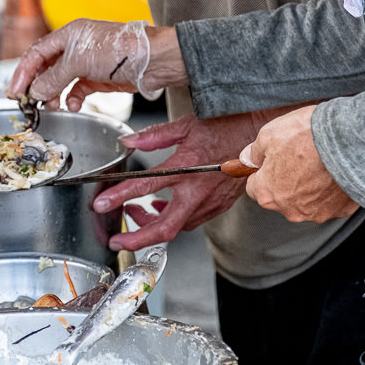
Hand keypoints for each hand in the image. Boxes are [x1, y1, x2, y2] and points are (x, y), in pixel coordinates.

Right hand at [6, 21, 184, 109]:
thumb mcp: (79, 61)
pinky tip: (73, 105)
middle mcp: (76, 47)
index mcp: (68, 34)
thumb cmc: (120, 51)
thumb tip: (35, 92)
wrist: (153, 61)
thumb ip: (53, 78)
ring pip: (60, 81)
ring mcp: (87, 63)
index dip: (23, 72)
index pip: (36, 53)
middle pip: (46, 68)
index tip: (14, 91)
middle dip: (36, 86)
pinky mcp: (98, 78)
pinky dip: (72, 99)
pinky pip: (77, 90)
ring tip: (50, 106)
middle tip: (27, 102)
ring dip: (53, 94)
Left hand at [92, 111, 274, 250]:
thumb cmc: (228, 126)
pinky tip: (161, 208)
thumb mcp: (187, 125)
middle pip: (164, 228)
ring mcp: (211, 202)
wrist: (263, 135)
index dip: (119, 196)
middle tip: (117, 240)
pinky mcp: (219, 206)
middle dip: (136, 239)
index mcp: (186, 168)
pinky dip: (172, 219)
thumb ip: (154, 136)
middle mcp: (198, 191)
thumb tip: (128, 142)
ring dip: (153, 225)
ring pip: (177, 227)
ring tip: (135, 213)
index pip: (144, 186)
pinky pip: (191, 221)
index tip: (100, 204)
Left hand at [240, 105, 359, 221]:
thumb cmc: (306, 136)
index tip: (271, 159)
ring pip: (306, 200)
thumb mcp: (268, 135)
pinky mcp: (341, 210)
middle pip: (280, 196)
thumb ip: (254, 152)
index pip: (254, 187)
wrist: (352, 140)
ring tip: (319, 163)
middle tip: (298, 157)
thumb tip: (248, 159)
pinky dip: (331, 188)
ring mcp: (318, 212)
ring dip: (309, 186)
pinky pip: (331, 200)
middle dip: (285, 179)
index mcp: (267, 194)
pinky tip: (335, 171)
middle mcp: (290, 210)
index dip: (262, 171)